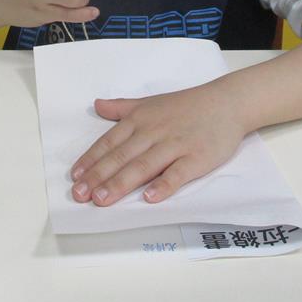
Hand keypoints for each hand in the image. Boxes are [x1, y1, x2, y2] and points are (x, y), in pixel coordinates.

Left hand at [69, 78, 247, 205]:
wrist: (226, 103)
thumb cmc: (186, 105)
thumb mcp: (150, 102)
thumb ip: (122, 108)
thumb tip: (96, 106)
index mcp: (140, 120)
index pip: (109, 142)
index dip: (91, 159)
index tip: (75, 176)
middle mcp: (153, 132)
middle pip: (121, 156)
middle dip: (98, 176)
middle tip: (80, 194)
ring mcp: (175, 145)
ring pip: (143, 166)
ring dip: (121, 183)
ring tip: (102, 199)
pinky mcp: (196, 158)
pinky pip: (177, 173)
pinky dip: (164, 185)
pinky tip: (150, 198)